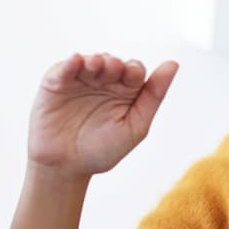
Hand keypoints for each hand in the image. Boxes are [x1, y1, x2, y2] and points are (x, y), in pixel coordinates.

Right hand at [27, 53, 177, 176]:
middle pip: (112, 62)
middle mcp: (103, 82)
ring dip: (94, 59)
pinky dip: (70, 62)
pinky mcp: (55, 84)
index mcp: (125, 91)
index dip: (134, 70)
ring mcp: (79, 81)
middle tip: (113, 68)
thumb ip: (154, 95)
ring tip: (96, 64)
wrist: (66, 169)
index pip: (134, 71)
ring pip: (89, 61)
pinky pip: (63, 68)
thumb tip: (173, 64)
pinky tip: (77, 61)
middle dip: (114, 63)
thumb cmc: (102, 151)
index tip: (132, 78)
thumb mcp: (135, 126)